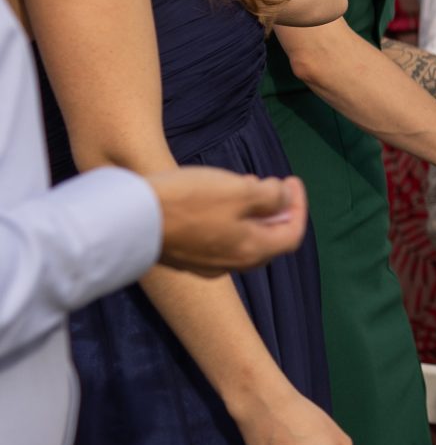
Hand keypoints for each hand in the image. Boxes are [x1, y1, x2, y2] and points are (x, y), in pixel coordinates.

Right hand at [147, 167, 307, 273]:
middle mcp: (230, 265)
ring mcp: (203, 264)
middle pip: (267, 239)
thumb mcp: (240, 191)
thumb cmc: (189, 201)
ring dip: (251, 212)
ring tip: (247, 185)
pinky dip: (227, 218)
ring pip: (240, 238)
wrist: (127, 218)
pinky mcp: (181, 256)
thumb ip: (271, 197)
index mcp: (252, 251)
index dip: (298, 206)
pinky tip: (215, 198)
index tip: (291, 180)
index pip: (292, 234)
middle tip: (274, 185)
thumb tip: (281, 198)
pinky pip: (215, 238)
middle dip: (276, 210)